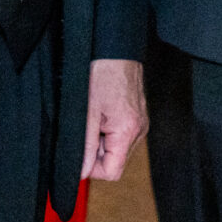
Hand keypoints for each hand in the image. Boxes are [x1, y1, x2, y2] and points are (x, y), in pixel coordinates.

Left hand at [82, 58, 145, 181]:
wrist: (116, 49)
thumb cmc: (102, 73)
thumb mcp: (87, 112)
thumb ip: (86, 145)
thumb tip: (82, 171)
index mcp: (128, 131)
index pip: (113, 172)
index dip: (93, 168)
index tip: (81, 154)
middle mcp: (139, 130)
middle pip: (116, 161)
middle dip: (96, 152)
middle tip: (85, 128)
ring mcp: (141, 123)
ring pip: (118, 148)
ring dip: (102, 140)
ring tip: (94, 117)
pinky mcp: (138, 116)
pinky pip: (122, 135)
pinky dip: (108, 131)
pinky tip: (102, 112)